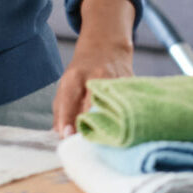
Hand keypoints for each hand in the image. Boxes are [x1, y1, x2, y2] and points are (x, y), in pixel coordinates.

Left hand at [53, 0, 135, 135]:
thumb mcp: (66, 85)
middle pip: (93, 108)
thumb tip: (62, 136)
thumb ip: (61, 111)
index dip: (69, 122)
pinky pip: (127, 104)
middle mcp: (96, 77)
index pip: (69, 102)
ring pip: (112, 108)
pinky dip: (123, 117)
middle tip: (88, 146)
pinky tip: (121, 127)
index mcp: (74, 78)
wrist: (107, 46)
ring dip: (109, 126)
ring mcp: (116, 79)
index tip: (69, 137)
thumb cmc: (82, 71)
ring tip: (106, 141)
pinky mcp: (131, 83)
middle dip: (90, 128)